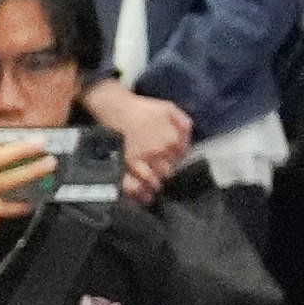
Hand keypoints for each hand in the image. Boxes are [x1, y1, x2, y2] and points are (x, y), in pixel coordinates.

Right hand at [83, 77, 195, 200]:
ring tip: (150, 187)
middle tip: (158, 174)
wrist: (114, 106)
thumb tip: (189, 139)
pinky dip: (139, 192)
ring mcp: (143, 159)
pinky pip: (136, 182)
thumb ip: (183, 122)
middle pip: (168, 171)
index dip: (175, 159)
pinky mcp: (126, 163)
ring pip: (153, 180)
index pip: (181, 157)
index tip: (169, 161)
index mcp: (173, 139)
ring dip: (153, 185)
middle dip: (163, 173)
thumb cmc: (141, 107)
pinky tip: (142, 198)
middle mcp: (160, 151)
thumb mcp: (168, 107)